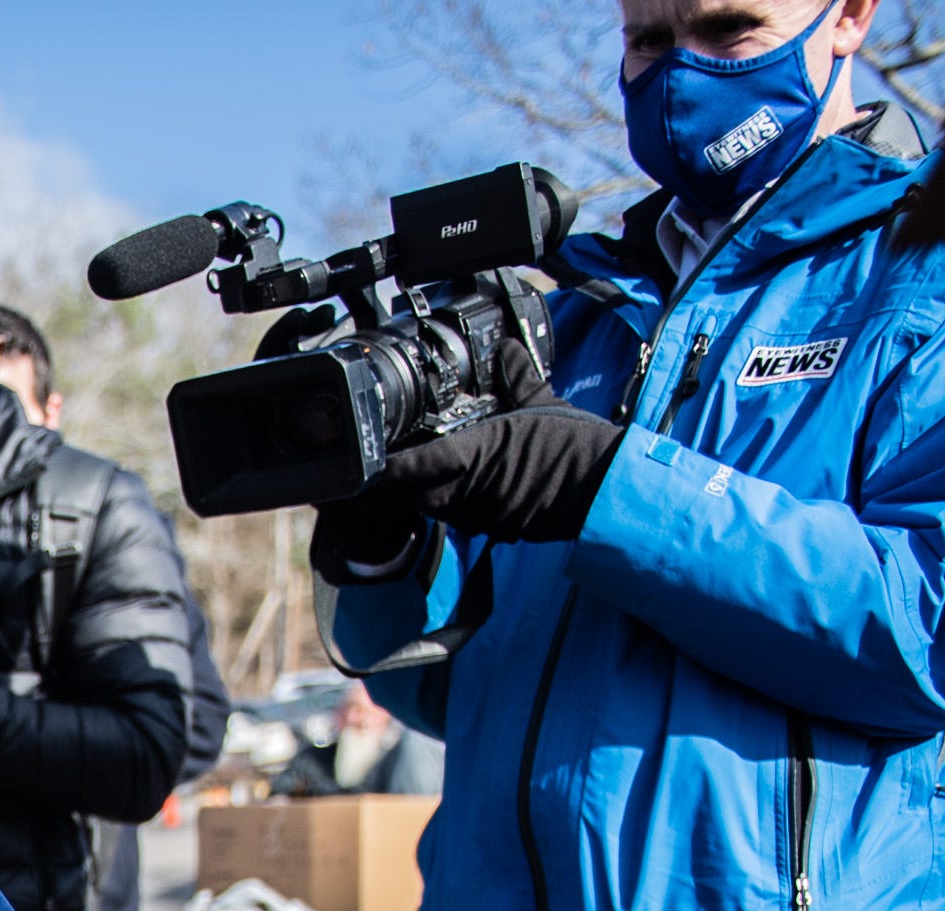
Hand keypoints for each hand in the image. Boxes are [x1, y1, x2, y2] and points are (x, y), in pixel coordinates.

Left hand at [364, 344, 618, 546]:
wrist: (605, 489)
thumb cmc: (575, 447)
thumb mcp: (542, 403)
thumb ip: (517, 377)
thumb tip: (506, 349)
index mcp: (471, 457)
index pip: (407, 470)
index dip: (370, 476)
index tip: (344, 476)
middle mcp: (466, 492)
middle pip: (401, 501)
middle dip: (368, 499)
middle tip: (339, 491)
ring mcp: (477, 514)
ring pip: (423, 510)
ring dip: (398, 503)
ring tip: (370, 491)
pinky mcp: (491, 527)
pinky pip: (452, 517)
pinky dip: (434, 506)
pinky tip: (427, 495)